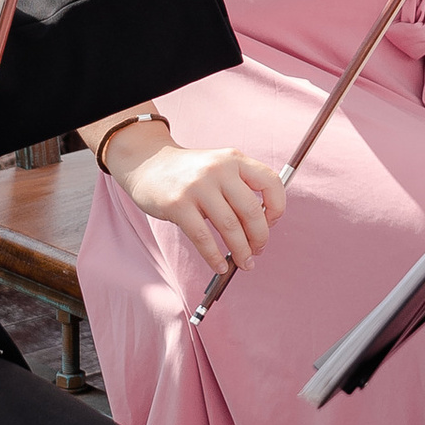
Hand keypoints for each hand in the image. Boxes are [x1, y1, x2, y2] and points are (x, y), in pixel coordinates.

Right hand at [113, 130, 288, 272]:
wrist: (146, 163)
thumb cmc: (188, 172)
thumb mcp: (218, 166)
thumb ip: (240, 186)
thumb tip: (262, 225)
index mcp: (234, 159)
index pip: (271, 182)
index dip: (277, 207)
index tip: (272, 223)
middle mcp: (218, 169)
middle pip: (251, 211)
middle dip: (260, 237)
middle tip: (258, 250)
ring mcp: (197, 187)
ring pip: (229, 227)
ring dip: (241, 251)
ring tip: (245, 263)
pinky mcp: (177, 205)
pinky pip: (203, 238)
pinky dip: (214, 257)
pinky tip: (220, 265)